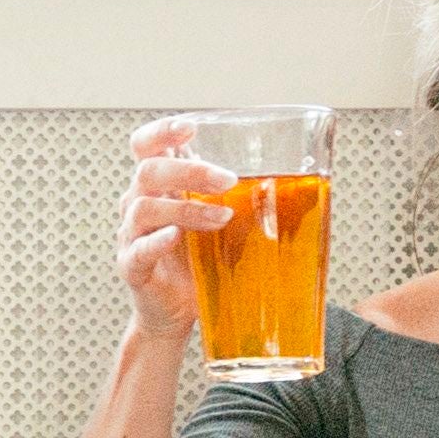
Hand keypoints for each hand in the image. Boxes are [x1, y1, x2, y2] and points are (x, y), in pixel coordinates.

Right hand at [108, 116, 236, 342]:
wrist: (175, 310)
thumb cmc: (198, 261)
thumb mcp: (222, 223)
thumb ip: (242, 200)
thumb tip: (307, 187)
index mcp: (158, 185)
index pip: (146, 146)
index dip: (162, 131)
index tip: (190, 127)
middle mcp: (138, 203)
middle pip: (149, 170)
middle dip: (191, 170)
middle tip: (228, 180)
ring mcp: (131, 235)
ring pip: (144, 207)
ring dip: (186, 208)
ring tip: (222, 217)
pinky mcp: (132, 266)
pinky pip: (139, 249)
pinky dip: (158, 241)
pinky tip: (177, 237)